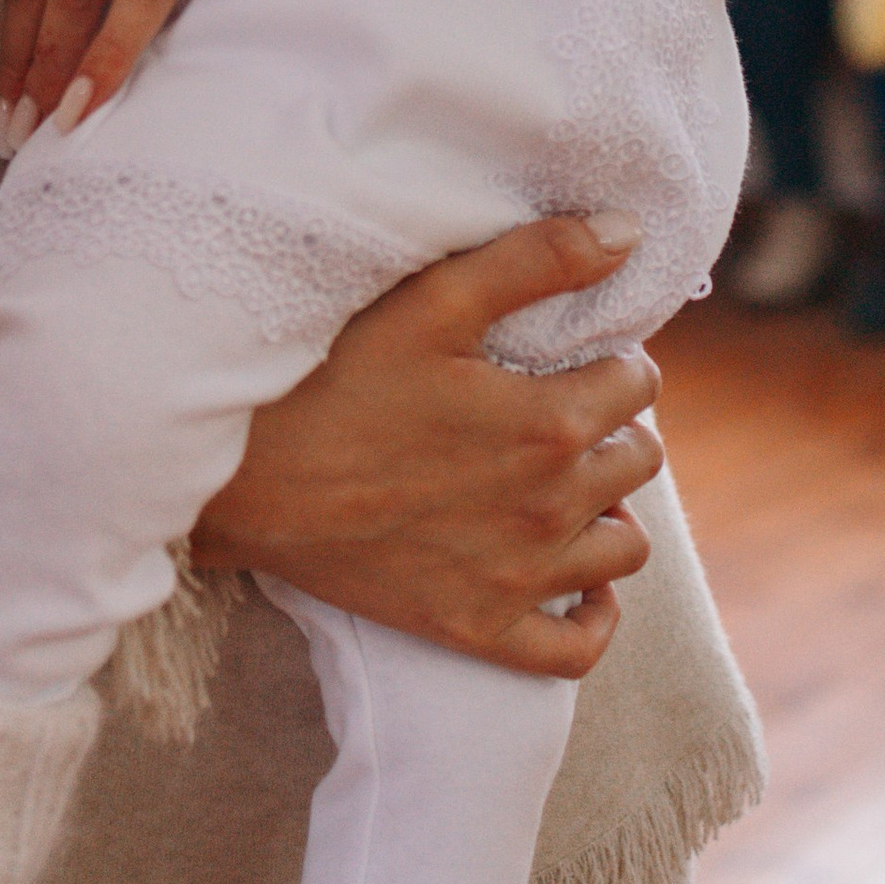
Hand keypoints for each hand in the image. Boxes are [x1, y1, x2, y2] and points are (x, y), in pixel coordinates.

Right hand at [194, 214, 664, 678]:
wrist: (246, 480)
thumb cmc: (333, 378)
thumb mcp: (433, 300)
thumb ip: (538, 259)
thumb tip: (626, 234)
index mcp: (550, 426)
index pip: (638, 385)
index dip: (614, 359)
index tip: (577, 353)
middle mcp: (549, 509)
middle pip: (637, 460)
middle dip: (614, 427)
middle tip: (564, 407)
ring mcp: (516, 579)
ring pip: (624, 548)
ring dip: (609, 509)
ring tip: (566, 480)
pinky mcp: (476, 629)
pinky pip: (575, 649)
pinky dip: (594, 617)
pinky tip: (581, 583)